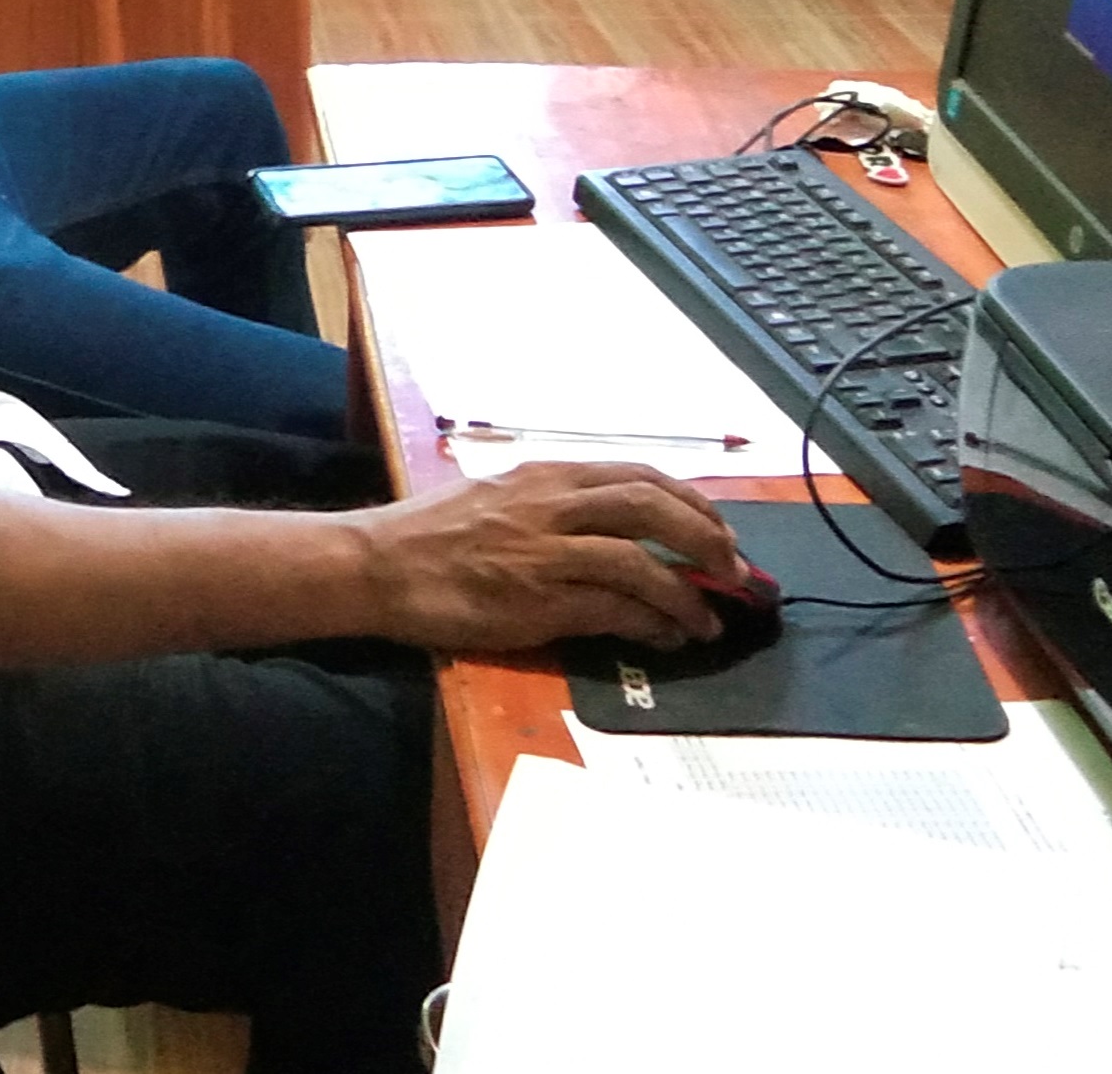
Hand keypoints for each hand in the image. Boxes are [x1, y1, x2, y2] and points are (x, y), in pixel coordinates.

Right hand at [344, 463, 738, 652]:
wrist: (377, 566)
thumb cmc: (432, 534)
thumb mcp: (500, 499)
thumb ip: (556, 509)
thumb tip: (616, 534)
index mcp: (545, 474)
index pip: (638, 474)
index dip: (691, 502)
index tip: (718, 530)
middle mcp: (551, 503)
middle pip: (651, 504)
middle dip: (705, 537)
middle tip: (734, 571)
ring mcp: (545, 552)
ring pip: (640, 560)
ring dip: (688, 593)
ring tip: (710, 619)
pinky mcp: (537, 601)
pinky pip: (613, 610)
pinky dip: (652, 624)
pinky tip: (669, 637)